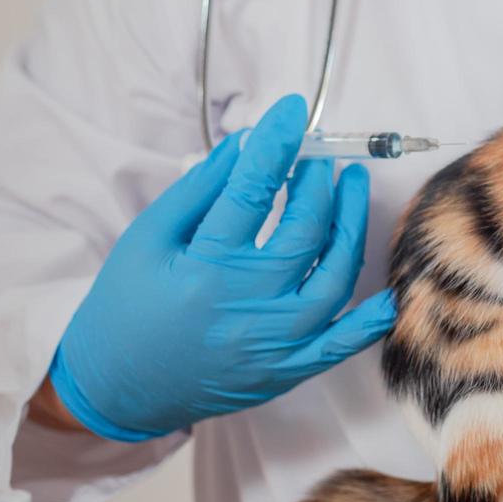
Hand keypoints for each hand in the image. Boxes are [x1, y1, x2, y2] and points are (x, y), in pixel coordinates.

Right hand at [49, 95, 395, 440]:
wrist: (114, 389)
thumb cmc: (125, 306)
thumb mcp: (148, 238)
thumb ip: (200, 189)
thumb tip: (246, 143)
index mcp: (204, 268)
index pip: (252, 190)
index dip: (278, 145)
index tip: (294, 112)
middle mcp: (247, 305)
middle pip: (303, 231)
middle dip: (317, 184)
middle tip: (319, 159)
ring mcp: (272, 343)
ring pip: (332, 278)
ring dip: (349, 227)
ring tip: (351, 187)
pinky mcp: (285, 371)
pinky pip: (338, 345)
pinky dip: (367, 322)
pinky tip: (387, 295)